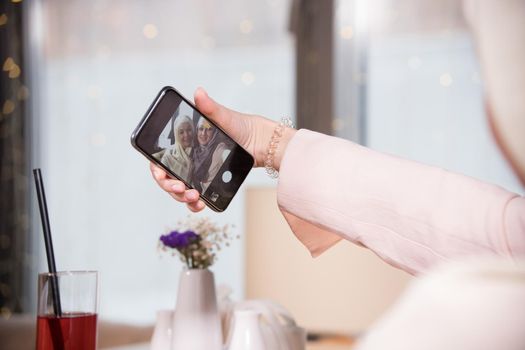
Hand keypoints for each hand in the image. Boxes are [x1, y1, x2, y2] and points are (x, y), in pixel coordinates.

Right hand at [150, 87, 295, 210]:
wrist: (263, 143)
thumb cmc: (242, 126)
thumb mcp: (225, 117)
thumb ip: (210, 108)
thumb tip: (199, 93)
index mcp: (184, 143)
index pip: (160, 158)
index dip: (156, 168)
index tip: (162, 174)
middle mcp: (187, 158)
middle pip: (166, 177)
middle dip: (169, 186)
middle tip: (181, 188)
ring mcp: (196, 172)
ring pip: (178, 189)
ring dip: (181, 196)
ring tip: (194, 197)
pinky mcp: (208, 183)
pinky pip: (194, 197)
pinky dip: (193, 203)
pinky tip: (199, 204)